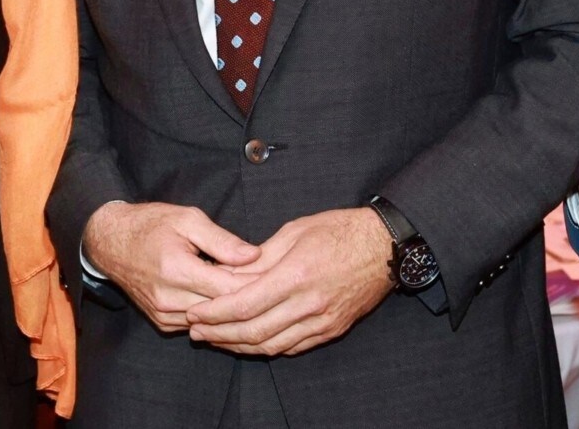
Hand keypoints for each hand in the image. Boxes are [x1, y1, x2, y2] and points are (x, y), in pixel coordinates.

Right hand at [82, 201, 260, 332]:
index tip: (275, 273)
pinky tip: (224, 297)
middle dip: (249, 296)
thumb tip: (255, 256)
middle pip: (224, 309)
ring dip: (232, 308)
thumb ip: (222, 240)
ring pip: (213, 321)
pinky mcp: (162, 323)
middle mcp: (169, 299)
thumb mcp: (187, 219)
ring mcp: (164, 315)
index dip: (257, 282)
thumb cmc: (150, 225)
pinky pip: (198, 324)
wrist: (109, 243)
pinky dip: (214, 312)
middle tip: (271, 282)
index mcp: (177, 269)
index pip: (230, 288)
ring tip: (251, 290)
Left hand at [183, 207, 394, 356]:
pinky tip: (250, 342)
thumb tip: (230, 273)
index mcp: (296, 275)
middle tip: (196, 332)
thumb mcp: (295, 231)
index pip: (245, 305)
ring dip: (239, 346)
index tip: (194, 313)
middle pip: (254, 331)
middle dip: (219, 335)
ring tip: (216, 339)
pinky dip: (268, 347)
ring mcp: (323, 321)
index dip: (215, 313)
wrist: (385, 247)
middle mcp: (309, 304)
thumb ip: (261, 257)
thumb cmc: (339, 230)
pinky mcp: (332, 329)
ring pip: (272, 345)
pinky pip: (293, 347)